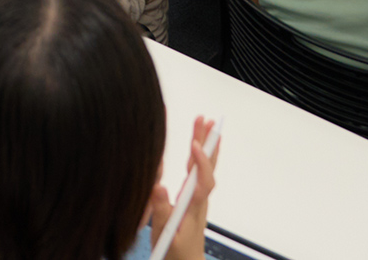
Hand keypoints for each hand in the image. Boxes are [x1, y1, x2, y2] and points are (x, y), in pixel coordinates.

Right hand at [147, 116, 219, 259]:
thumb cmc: (176, 254)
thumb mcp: (166, 236)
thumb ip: (163, 212)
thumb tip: (160, 186)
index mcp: (193, 208)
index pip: (203, 181)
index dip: (201, 162)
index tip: (195, 144)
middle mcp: (198, 200)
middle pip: (206, 168)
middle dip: (207, 143)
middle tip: (207, 121)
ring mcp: (196, 198)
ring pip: (203, 168)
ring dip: (204, 146)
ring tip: (205, 125)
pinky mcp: (191, 199)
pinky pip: (198, 173)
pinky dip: (199, 157)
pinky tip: (197, 148)